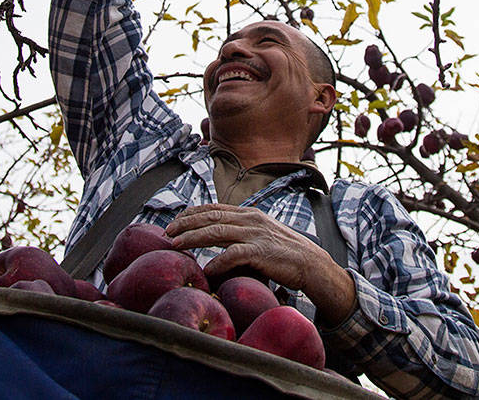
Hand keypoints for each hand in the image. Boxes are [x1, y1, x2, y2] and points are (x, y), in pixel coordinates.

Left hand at [167, 203, 355, 323]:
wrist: (311, 263)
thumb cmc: (284, 253)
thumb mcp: (261, 235)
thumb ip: (240, 234)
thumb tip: (216, 240)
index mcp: (249, 214)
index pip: (214, 208)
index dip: (191, 214)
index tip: (175, 221)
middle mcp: (250, 219)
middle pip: (210, 217)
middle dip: (185, 223)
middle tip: (167, 232)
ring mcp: (255, 234)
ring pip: (216, 232)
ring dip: (193, 238)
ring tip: (176, 245)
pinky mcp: (261, 252)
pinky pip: (233, 255)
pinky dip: (217, 262)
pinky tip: (207, 269)